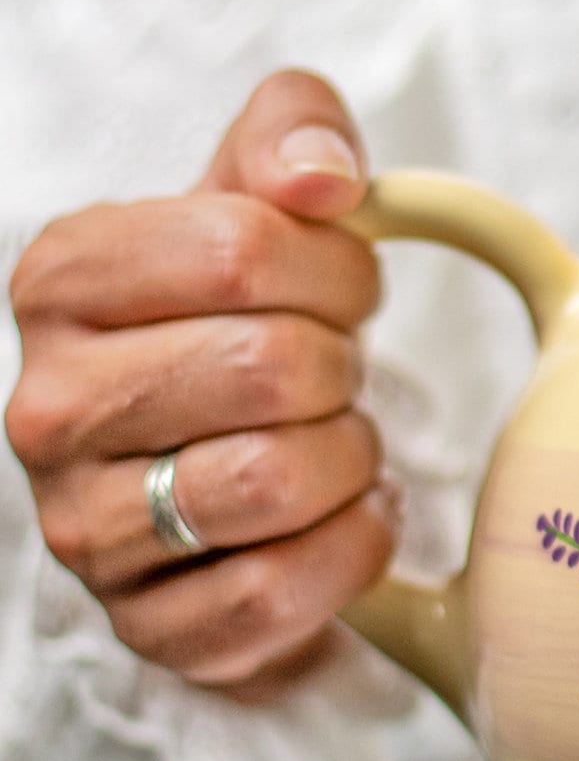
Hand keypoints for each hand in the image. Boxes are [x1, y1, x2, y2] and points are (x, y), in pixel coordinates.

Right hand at [6, 70, 397, 694]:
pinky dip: (348, 551)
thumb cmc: (253, 321)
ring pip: (273, 483)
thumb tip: (322, 174)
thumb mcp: (268, 202)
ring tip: (336, 446)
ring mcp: (83, 526)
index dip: (336, 269)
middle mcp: (47, 404)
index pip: (243, 250)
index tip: (342, 291)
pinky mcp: (147, 624)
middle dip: (344, 369)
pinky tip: (340, 520)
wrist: (246, 464)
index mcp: (64, 277)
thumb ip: (297, 136)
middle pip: (270, 368)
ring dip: (349, 461)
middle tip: (336, 378)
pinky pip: (278, 593)